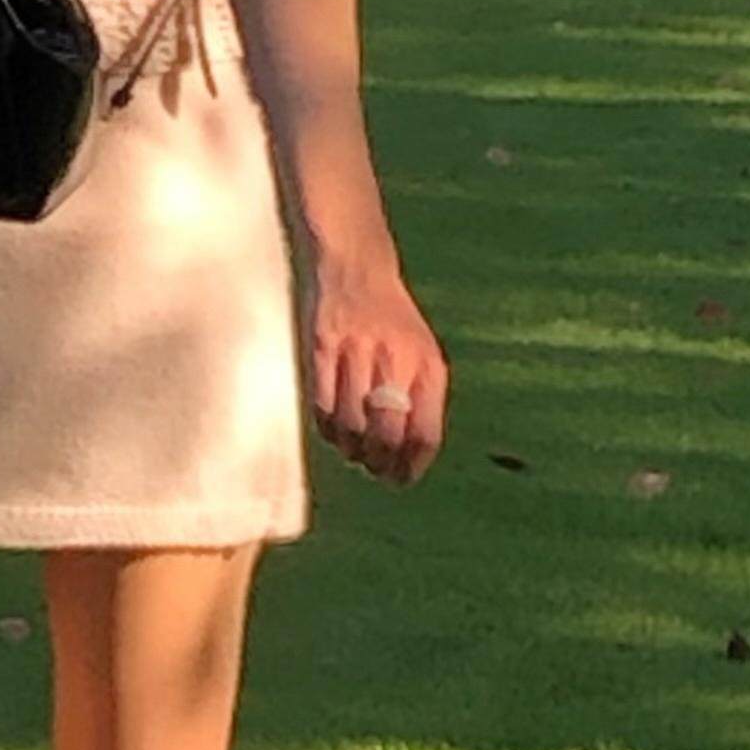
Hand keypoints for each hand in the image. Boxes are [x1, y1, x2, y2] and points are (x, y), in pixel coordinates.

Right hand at [305, 255, 446, 486]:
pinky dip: (328, 430)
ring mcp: (356, 354)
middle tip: (375, 471)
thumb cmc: (392, 322)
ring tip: (353, 452)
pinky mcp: (322, 350)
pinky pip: (322, 407)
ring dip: (351, 449)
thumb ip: (421, 399)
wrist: (356, 269)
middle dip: (380, 463)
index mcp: (427, 364)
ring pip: (351, 426)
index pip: (425, 432)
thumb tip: (409, 455)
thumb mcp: (421, 354)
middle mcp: (395, 360)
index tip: (403, 480)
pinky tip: (334, 432)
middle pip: (387, 435)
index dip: (413, 465)